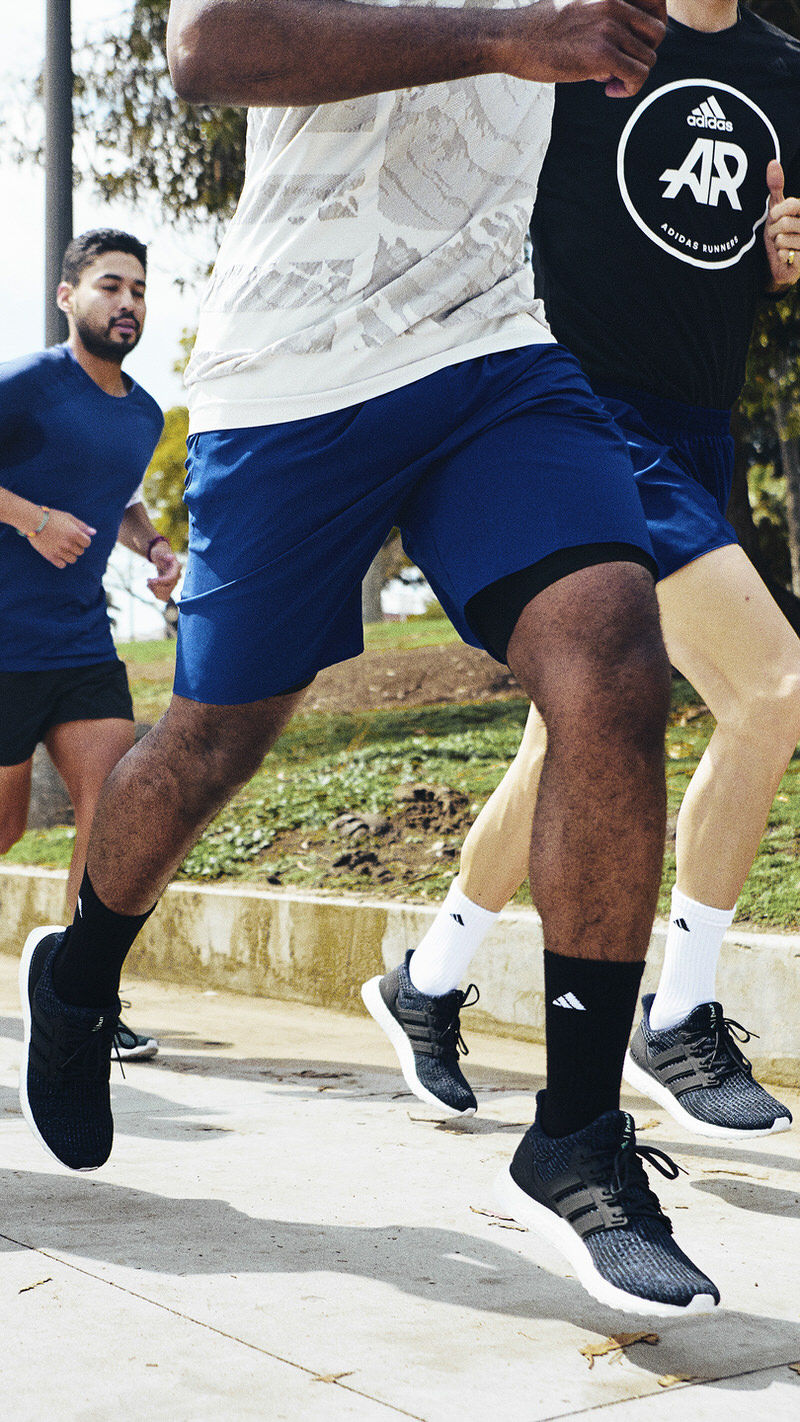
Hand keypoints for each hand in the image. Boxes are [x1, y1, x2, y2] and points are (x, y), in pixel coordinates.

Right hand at [31, 508, 94, 567]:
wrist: (32, 521)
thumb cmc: (52, 517)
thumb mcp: (68, 518)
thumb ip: (82, 526)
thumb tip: (94, 532)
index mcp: (74, 533)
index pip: (87, 543)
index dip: (83, 540)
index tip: (76, 537)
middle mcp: (68, 543)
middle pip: (80, 552)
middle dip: (76, 547)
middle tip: (67, 540)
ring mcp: (59, 551)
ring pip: (73, 559)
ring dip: (70, 555)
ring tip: (62, 547)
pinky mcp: (50, 556)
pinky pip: (62, 565)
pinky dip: (62, 561)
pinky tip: (58, 554)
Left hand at [147, 546, 181, 600]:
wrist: (161, 556)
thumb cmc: (160, 553)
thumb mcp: (160, 552)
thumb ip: (165, 555)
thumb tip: (171, 556)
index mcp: (176, 568)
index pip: (171, 578)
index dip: (161, 581)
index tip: (152, 580)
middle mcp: (177, 577)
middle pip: (169, 588)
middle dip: (156, 586)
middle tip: (147, 580)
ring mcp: (173, 583)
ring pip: (166, 594)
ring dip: (155, 591)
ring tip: (148, 583)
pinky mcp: (169, 588)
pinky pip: (164, 596)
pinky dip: (155, 593)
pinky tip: (150, 586)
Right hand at [504, 0, 665, 98]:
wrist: (513, 39)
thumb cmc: (540, 28)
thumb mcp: (580, 5)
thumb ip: (606, 16)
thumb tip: (625, 45)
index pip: (656, 2)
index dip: (652, 28)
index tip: (636, 44)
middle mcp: (615, 2)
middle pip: (657, 32)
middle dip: (643, 53)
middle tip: (622, 65)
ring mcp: (610, 27)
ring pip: (649, 58)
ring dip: (633, 75)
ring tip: (610, 80)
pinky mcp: (602, 54)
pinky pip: (637, 76)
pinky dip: (629, 88)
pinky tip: (610, 90)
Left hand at [764, 159, 799, 290]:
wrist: (781, 262)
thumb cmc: (780, 232)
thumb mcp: (777, 208)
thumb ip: (776, 187)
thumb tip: (772, 163)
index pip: (792, 205)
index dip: (777, 212)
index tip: (775, 218)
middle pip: (784, 223)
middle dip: (774, 231)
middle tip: (778, 235)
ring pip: (783, 240)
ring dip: (777, 245)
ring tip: (783, 246)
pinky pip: (787, 254)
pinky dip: (781, 256)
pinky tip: (787, 257)